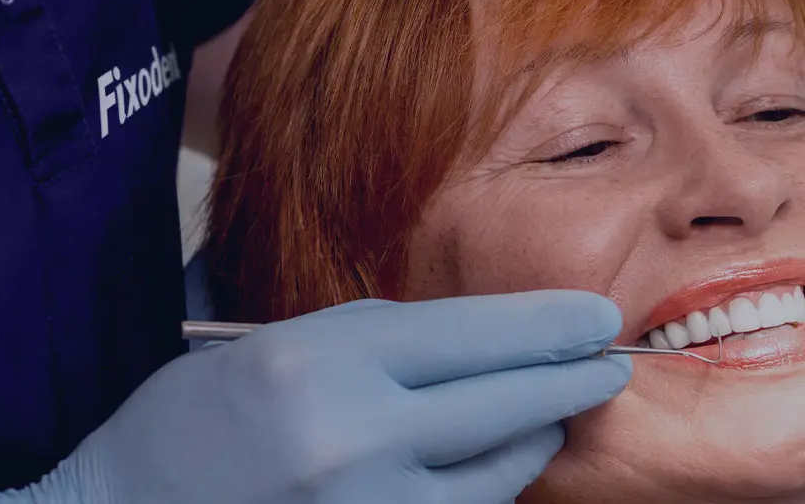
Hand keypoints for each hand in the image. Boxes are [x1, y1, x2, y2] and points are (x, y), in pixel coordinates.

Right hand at [0, 292, 629, 503]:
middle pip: (506, 404)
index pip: (473, 335)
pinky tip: (497, 462)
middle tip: (612, 365)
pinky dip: (488, 486)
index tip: (599, 318)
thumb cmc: (193, 424)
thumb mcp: (278, 349)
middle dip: (573, 382)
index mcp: (325, 367)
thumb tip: (486, 335)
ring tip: (550, 414)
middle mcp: (354, 442)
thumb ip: (381, 340)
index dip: (549, 326)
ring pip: (497, 473)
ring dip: (535, 439)